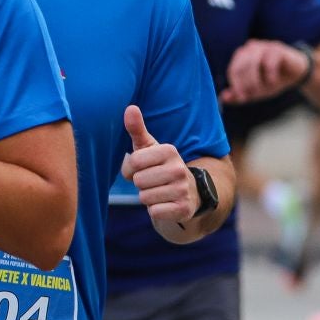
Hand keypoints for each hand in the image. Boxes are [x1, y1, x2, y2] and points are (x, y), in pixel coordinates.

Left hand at [120, 106, 195, 226]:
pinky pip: (154, 212)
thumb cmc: (160, 167)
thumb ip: (137, 129)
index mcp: (170, 151)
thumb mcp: (149, 147)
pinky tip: (166, 204)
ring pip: (145, 198)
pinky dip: (156, 211)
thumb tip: (130, 107)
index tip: (144, 168)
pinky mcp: (184, 209)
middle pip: (138, 181)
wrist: (189, 193)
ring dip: (148, 198)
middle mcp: (179, 169)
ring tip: (160, 192)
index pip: (133, 162)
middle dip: (141, 184)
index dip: (132, 169)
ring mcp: (183, 190)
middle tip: (153, 182)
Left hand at [221, 40, 309, 104]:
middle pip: (241, 66)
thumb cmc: (273, 80)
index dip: (236, 85)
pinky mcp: (277, 48)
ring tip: (262, 90)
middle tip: (252, 94)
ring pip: (253, 62)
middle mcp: (250, 48)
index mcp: (241, 57)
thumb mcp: (256, 90)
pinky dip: (270, 74)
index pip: (233, 70)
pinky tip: (273, 81)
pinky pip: (269, 61)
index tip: (242, 97)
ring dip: (256, 79)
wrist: (297, 74)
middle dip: (245, 83)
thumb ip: (239, 94)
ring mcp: (264, 46)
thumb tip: (223, 98)